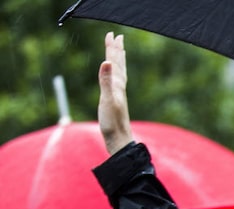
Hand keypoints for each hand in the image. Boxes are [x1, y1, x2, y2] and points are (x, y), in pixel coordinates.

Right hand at [99, 32, 133, 154]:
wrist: (119, 141)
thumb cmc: (113, 123)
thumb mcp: (107, 100)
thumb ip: (106, 81)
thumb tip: (107, 62)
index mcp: (117, 85)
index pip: (114, 62)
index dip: (112, 48)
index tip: (112, 34)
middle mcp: (119, 88)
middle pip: (119, 65)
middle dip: (117, 50)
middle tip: (117, 36)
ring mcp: (119, 95)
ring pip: (120, 72)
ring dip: (118, 60)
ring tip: (119, 52)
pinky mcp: (116, 102)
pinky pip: (117, 82)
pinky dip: (116, 75)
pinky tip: (115, 78)